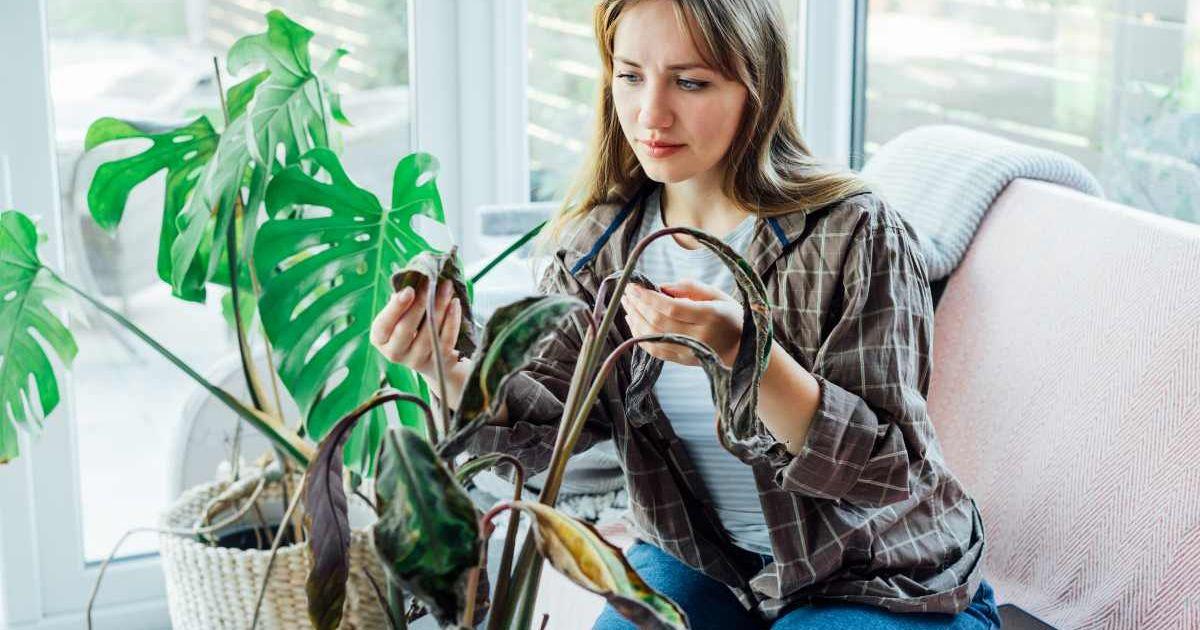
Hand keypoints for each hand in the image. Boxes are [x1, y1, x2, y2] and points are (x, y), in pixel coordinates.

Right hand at [370, 278, 462, 378]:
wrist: (431, 356)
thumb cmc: (412, 326)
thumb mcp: (400, 315)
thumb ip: (402, 301)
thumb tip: (412, 280)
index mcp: (380, 339)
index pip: (383, 324)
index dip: (395, 308)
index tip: (409, 290)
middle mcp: (395, 353)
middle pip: (406, 329)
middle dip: (420, 303)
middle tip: (431, 283)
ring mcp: (417, 360)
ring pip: (429, 334)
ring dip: (439, 307)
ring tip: (446, 288)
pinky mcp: (438, 362)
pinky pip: (446, 340)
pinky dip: (452, 320)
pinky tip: (454, 304)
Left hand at [620, 279, 743, 365]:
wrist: (744, 351)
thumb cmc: (731, 317)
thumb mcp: (718, 295)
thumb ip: (691, 288)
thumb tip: (662, 286)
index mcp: (709, 316)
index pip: (671, 307)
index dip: (649, 297)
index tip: (634, 286)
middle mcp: (699, 337)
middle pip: (658, 322)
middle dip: (638, 305)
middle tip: (627, 292)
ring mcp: (689, 352)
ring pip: (652, 337)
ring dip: (635, 320)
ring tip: (627, 305)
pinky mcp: (683, 361)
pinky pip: (655, 350)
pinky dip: (640, 336)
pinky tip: (633, 323)